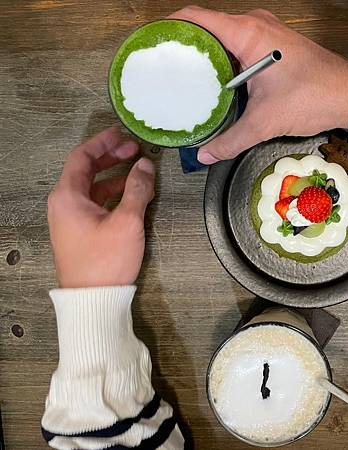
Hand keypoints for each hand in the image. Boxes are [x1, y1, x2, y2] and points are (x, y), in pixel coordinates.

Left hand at [48, 127, 154, 287]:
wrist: (93, 299)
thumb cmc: (104, 262)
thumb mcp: (127, 221)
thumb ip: (137, 189)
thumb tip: (145, 166)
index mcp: (68, 196)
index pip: (82, 157)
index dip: (103, 143)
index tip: (121, 134)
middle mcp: (65, 204)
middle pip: (86, 170)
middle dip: (111, 157)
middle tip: (133, 149)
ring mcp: (71, 219)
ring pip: (93, 187)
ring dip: (114, 175)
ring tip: (137, 170)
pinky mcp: (81, 231)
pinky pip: (96, 202)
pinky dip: (112, 193)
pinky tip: (130, 194)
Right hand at [169, 6, 347, 163]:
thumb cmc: (316, 96)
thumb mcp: (265, 121)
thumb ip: (230, 139)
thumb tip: (205, 153)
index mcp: (248, 33)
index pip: (195, 17)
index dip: (169, 26)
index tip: (151, 42)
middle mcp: (256, 26)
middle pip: (207, 27)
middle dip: (184, 45)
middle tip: (163, 67)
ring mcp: (268, 35)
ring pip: (225, 39)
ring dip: (206, 55)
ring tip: (184, 77)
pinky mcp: (276, 47)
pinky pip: (240, 47)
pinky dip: (225, 61)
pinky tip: (216, 82)